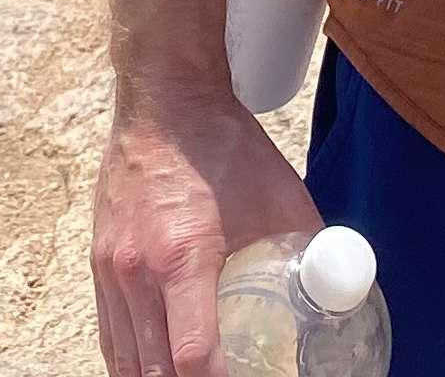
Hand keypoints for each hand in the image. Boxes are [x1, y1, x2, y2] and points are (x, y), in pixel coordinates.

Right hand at [92, 77, 322, 376]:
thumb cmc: (225, 144)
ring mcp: (112, 267)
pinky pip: (110, 336)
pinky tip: (155, 374)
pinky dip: (133, 367)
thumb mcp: (281, 196)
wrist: (165, 95)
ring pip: (127, 363)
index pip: (193, 357)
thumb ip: (310, 249)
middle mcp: (138, 269)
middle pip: (156, 373)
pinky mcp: (99, 260)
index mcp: (183, 255)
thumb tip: (344, 292)